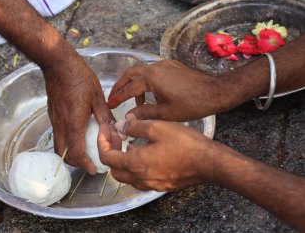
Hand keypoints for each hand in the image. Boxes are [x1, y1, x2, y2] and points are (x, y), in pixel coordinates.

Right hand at [44, 45, 113, 173]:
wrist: (58, 64)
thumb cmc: (79, 77)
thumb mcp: (97, 96)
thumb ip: (104, 115)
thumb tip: (113, 128)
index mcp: (74, 123)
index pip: (77, 152)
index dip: (85, 164)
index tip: (93, 169)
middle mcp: (61, 125)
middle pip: (64, 154)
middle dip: (75, 162)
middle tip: (88, 162)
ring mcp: (54, 120)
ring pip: (58, 145)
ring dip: (69, 153)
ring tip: (83, 152)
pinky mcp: (52, 114)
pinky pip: (57, 135)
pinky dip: (66, 142)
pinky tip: (76, 135)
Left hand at [98, 114, 212, 191]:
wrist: (208, 163)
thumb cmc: (185, 144)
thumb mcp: (157, 127)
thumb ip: (135, 126)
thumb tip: (122, 125)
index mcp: (135, 163)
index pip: (106, 156)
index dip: (101, 140)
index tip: (105, 128)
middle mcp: (140, 178)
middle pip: (113, 168)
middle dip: (110, 150)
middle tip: (115, 135)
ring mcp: (151, 184)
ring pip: (126, 175)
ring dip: (121, 159)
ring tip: (127, 142)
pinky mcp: (161, 184)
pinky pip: (139, 178)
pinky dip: (134, 166)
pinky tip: (143, 152)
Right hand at [107, 60, 224, 121]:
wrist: (215, 92)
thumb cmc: (191, 104)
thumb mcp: (164, 113)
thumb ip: (144, 113)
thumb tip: (128, 117)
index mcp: (151, 78)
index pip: (129, 89)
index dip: (118, 98)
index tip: (110, 105)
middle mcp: (155, 67)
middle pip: (130, 73)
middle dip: (121, 85)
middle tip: (114, 97)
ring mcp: (164, 64)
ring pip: (141, 70)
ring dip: (134, 83)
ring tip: (134, 100)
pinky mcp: (172, 65)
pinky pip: (152, 70)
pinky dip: (146, 80)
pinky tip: (149, 92)